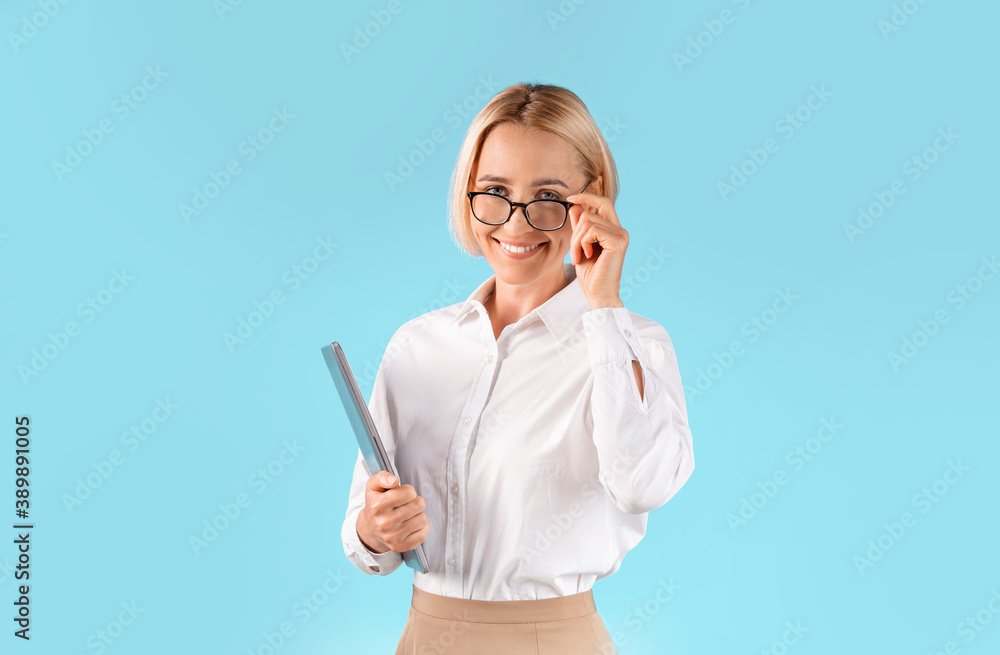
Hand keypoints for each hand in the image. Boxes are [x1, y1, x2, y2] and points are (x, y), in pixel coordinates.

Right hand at [356, 470, 428, 553]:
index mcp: (378, 506)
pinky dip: (421, 528)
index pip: (409, 492)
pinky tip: (412, 525)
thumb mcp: (373, 487)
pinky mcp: (401, 546)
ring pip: (423, 519)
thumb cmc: (376, 504)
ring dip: (419, 514)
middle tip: (408, 504)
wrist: (370, 529)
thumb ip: (382, 477)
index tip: (403, 494)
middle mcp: (384, 523)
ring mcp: (393, 536)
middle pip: (418, 505)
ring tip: (409, 514)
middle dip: (416, 501)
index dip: (409, 491)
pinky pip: (423, 534)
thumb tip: (395, 481)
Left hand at [566, 189, 628, 308]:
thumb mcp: (580, 246)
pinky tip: (586, 256)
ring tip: (579, 257)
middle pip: (591, 211)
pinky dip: (582, 243)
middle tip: (574, 251)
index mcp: (614, 230)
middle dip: (576, 230)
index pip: (603, 203)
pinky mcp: (617, 242)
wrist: (598, 295)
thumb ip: (580, 227)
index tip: (570, 198)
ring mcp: (621, 235)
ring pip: (587, 221)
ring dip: (576, 240)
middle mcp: (620, 231)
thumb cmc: (591, 275)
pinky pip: (591, 230)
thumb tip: (576, 206)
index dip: (587, 196)